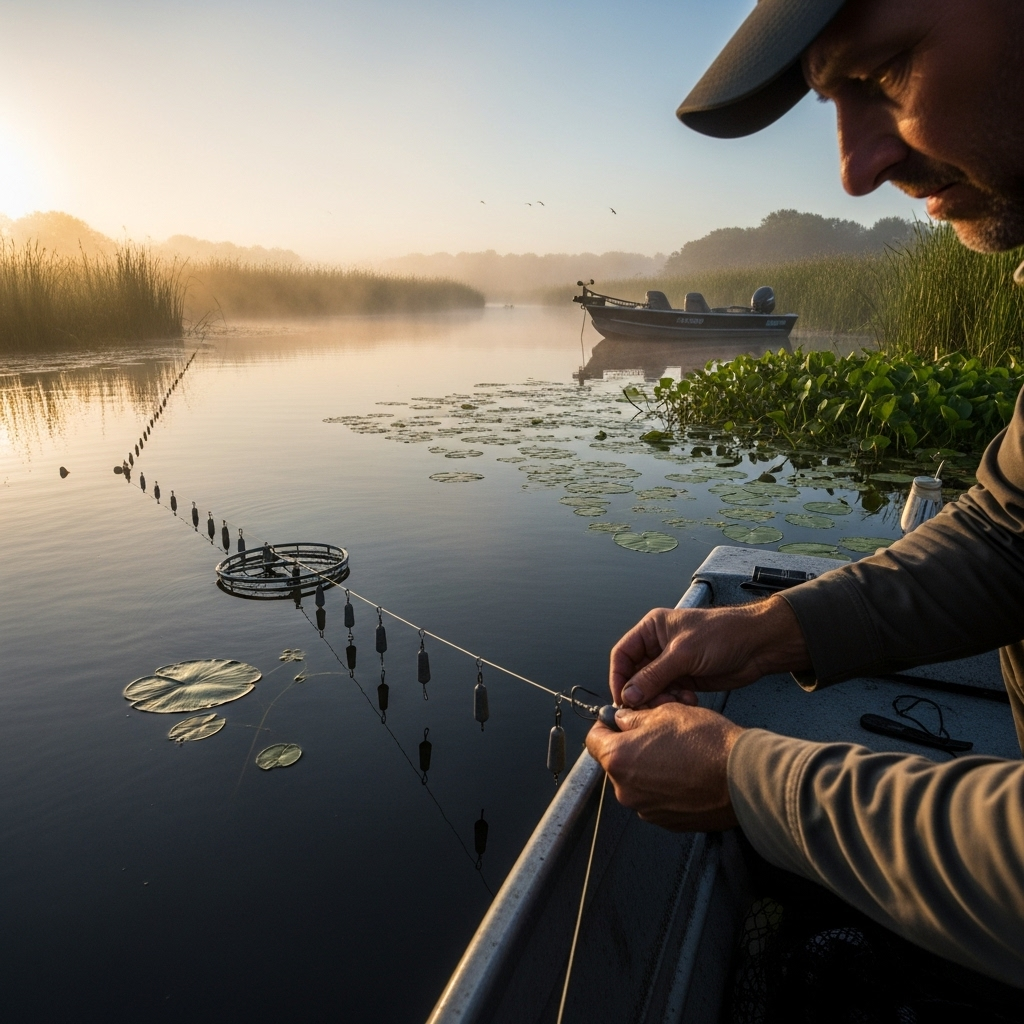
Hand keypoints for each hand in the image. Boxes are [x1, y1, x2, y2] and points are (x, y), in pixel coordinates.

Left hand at [585, 702, 742, 831]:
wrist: (743, 778)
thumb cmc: (709, 745)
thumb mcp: (666, 713)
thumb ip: (634, 717)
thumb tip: (623, 719)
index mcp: (619, 760)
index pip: (593, 740)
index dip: (604, 725)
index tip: (613, 721)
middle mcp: (627, 790)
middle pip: (616, 762)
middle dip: (631, 746)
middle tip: (655, 733)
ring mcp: (647, 809)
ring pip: (637, 781)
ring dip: (649, 767)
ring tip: (677, 753)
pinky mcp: (667, 822)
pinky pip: (656, 798)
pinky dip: (665, 786)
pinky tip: (686, 772)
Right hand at [610, 596, 809, 707]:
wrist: (758, 645)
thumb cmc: (722, 635)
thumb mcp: (684, 653)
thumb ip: (654, 675)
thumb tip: (628, 695)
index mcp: (652, 629)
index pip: (622, 655)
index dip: (618, 677)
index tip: (621, 699)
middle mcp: (658, 646)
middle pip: (635, 675)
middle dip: (642, 693)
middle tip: (651, 707)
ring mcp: (672, 664)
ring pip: (652, 689)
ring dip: (660, 699)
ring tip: (676, 703)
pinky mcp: (685, 679)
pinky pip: (669, 695)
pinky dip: (674, 702)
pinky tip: (688, 702)